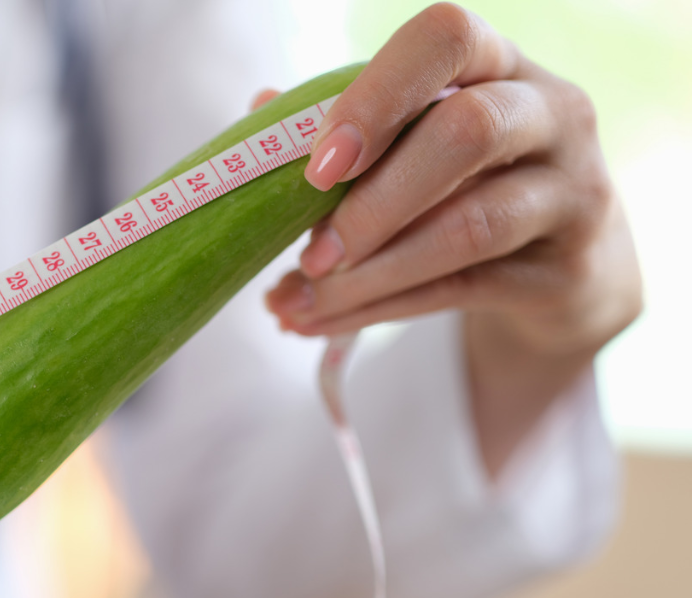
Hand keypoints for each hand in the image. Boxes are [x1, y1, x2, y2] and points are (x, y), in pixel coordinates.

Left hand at [263, 3, 640, 473]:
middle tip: (311, 252)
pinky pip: (463, 288)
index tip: (319, 163)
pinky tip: (319, 323)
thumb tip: (261, 111)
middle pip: (467, 133)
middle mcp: (550, 112)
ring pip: (468, 227)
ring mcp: (570, 191)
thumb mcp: (415, 141)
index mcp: (497, 63)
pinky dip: (379, 309)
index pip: (446, 40)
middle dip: (373, 201)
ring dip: (370, 271)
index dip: (376, 96)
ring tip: (300, 299)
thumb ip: (347, 125)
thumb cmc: (466, 182)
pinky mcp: (565, 269)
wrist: (566, 265)